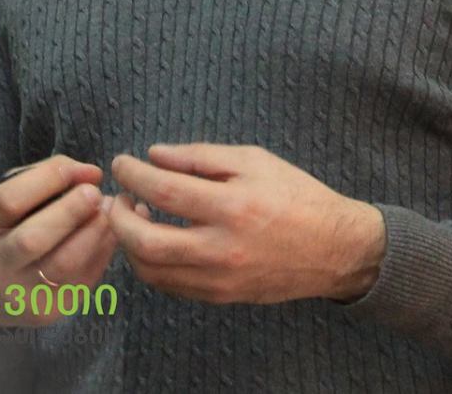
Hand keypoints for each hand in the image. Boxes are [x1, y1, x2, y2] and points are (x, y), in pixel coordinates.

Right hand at [0, 155, 117, 327]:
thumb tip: (90, 173)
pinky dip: (103, 251)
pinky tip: (110, 233)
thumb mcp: (4, 202)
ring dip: (95, 231)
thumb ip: (43, 178)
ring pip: (64, 264)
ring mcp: (17, 294)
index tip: (82, 171)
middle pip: (33, 239)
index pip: (9, 201)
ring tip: (109, 211)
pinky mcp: (46, 312)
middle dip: (72, 211)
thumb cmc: (2, 233)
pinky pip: (83, 279)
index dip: (50, 178)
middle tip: (96, 193)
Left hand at [108, 143, 385, 303]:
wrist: (333, 248)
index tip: (122, 163)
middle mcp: (223, 247)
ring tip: (134, 218)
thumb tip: (155, 155)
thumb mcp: (255, 161)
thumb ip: (202, 156)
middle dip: (120, 218)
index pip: (164, 190)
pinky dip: (151, 264)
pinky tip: (154, 242)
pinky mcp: (220, 296)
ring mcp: (219, 278)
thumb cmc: (297, 196)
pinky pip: (169, 285)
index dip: (133, 175)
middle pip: (146, 240)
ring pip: (151, 270)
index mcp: (234, 205)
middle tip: (117, 198)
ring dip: (130, 244)